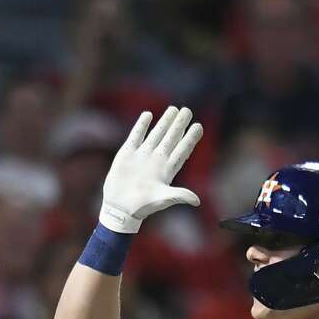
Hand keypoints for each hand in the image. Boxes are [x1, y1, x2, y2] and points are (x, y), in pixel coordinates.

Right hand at [99, 107, 202, 233]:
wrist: (119, 209)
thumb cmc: (141, 207)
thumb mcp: (161, 200)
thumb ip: (178, 196)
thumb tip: (196, 200)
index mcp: (167, 169)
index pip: (182, 150)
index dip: (190, 138)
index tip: (199, 127)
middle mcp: (156, 160)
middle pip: (171, 138)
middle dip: (179, 124)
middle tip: (188, 111)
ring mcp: (142, 156)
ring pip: (156, 134)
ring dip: (165, 122)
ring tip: (173, 109)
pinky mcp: (127, 154)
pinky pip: (136, 136)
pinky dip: (141, 125)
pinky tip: (148, 115)